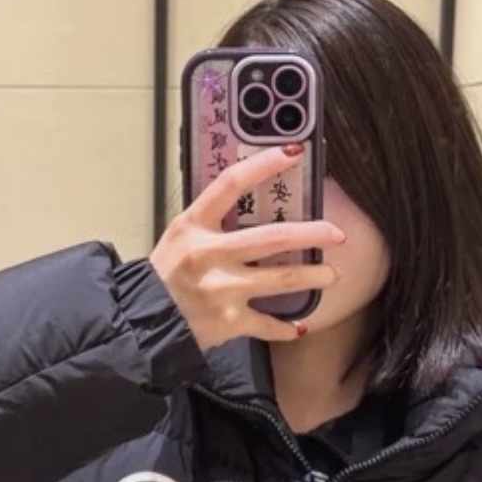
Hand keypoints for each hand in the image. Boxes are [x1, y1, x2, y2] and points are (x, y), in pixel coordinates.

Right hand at [150, 144, 343, 351]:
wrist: (143, 320)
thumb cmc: (166, 274)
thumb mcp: (181, 235)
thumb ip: (212, 219)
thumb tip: (255, 196)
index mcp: (194, 225)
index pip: (232, 184)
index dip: (264, 165)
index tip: (294, 153)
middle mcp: (209, 254)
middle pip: (275, 237)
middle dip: (314, 234)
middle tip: (337, 234)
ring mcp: (222, 289)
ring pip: (282, 280)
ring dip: (314, 276)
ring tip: (332, 275)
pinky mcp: (229, 322)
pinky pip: (269, 324)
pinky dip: (288, 327)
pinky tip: (301, 325)